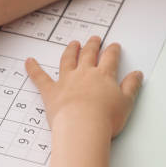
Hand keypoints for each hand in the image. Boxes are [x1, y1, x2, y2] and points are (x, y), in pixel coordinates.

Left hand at [25, 36, 142, 138]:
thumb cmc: (105, 118)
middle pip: (89, 54)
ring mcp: (66, 80)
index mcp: (103, 76)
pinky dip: (33, 69)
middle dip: (92, 45)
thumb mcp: (126, 103)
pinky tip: (28, 61)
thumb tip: (137, 74)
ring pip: (68, 60)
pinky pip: (40, 77)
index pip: (110, 58)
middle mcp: (84, 73)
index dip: (112, 50)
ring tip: (73, 44)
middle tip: (94, 39)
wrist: (83, 127)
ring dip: (71, 50)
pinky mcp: (51, 91)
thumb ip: (131, 86)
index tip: (114, 46)